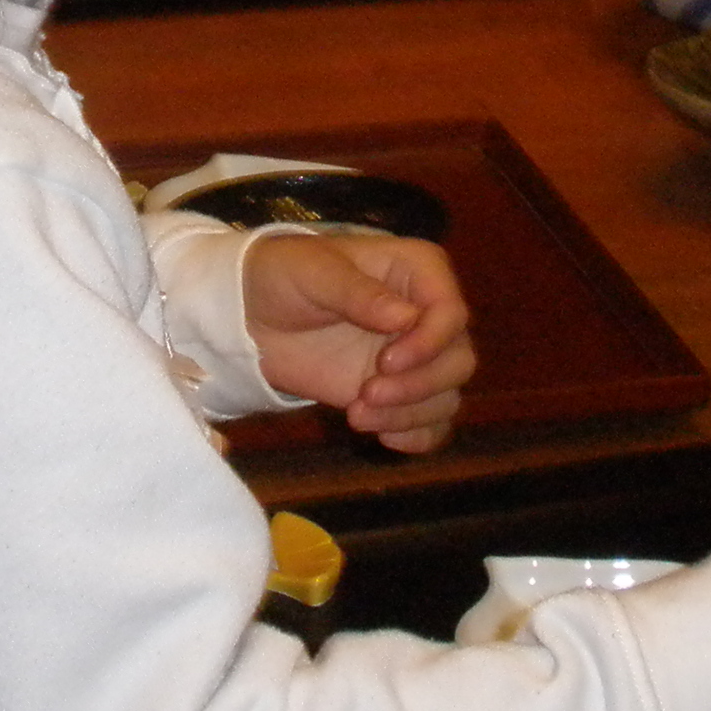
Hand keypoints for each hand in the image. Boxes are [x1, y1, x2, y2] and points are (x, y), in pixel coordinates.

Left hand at [241, 233, 471, 453]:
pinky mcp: (400, 393)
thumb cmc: (284, 276)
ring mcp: (416, 358)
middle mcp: (427, 315)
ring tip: (357, 416)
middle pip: (459, 359)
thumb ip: (358, 293)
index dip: (429, 343)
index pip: (451, 312)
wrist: (251, 317)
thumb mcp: (313, 273)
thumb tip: (405, 318)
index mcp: (417, 272)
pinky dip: (418, 436)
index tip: (385, 363)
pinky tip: (384, 438)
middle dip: (419, 385)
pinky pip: (432, 421)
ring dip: (410, 414)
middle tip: (367, 394)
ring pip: (448, 394)